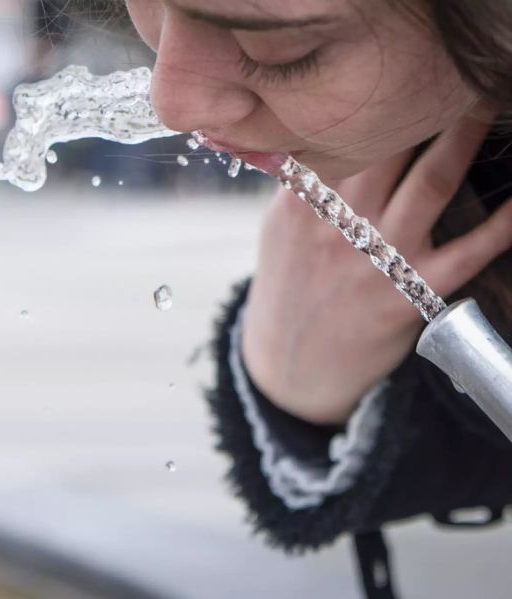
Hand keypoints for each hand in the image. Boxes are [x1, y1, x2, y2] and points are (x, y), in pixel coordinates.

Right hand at [241, 113, 511, 424]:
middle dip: (424, 108)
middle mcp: (340, 225)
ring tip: (485, 106)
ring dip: (465, 139)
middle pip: (391, 148)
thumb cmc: (289, 291)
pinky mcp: (410, 295)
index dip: (374, 106)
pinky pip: (468, 250)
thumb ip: (298, 186)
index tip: (399, 82)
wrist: (292, 368)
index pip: (343, 140)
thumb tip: (316, 142)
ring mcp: (378, 260)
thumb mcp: (279, 233)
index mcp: (303, 206)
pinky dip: (501, 222)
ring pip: (433, 183)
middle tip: (453, 80)